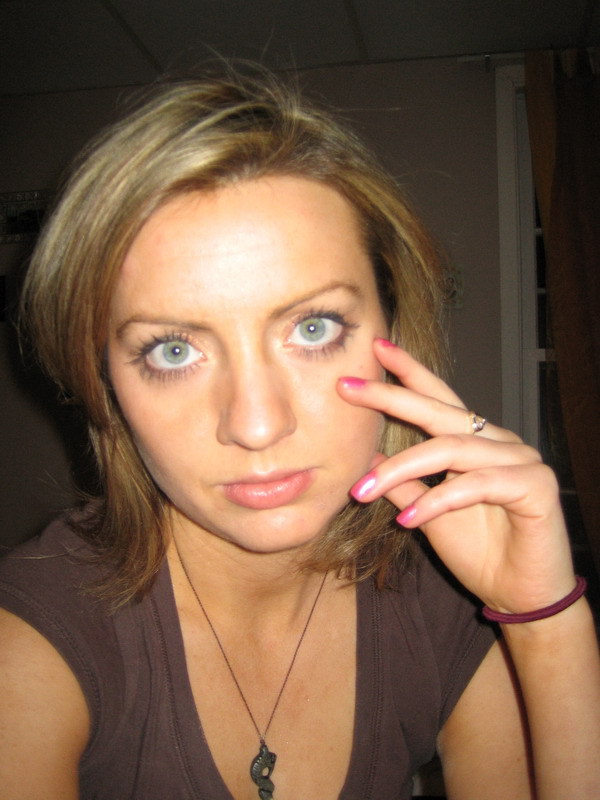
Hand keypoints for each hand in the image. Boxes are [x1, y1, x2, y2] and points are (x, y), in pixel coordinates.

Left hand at [338, 338, 576, 614]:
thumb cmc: (479, 551)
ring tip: (361, 491)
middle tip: (349, 387)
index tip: (375, 349)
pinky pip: (476, 484)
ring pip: (451, 449)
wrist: (520, 595)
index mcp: (474, 442)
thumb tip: (368, 454)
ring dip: (401, 468)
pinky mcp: (535, 486)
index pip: (438, 399)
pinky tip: (408, 519)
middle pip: (441, 412)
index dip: (408, 373)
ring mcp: (520, 459)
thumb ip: (403, 483)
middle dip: (392, 397)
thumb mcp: (427, 513)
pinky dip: (437, 501)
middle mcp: (498, 441)